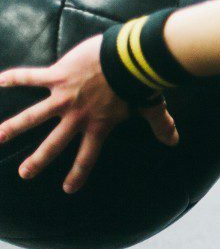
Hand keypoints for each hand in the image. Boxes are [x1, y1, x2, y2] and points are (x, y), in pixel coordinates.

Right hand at [0, 35, 178, 193]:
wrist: (131, 59)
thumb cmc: (142, 82)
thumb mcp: (151, 107)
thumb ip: (161, 125)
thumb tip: (175, 140)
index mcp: (99, 125)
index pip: (88, 156)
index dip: (78, 174)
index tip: (69, 189)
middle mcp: (77, 115)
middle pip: (54, 143)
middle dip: (38, 160)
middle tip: (25, 174)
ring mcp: (64, 96)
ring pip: (33, 116)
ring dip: (12, 127)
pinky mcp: (57, 75)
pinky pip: (30, 77)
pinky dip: (13, 78)